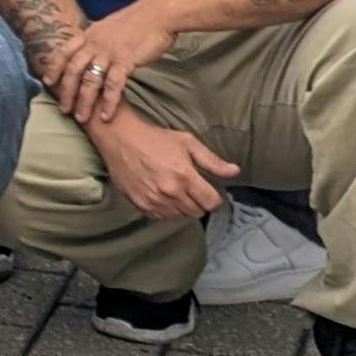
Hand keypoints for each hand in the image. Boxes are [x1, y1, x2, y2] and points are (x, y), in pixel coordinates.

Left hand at [42, 1, 177, 124]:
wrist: (159, 13)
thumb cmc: (138, 21)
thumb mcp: (109, 26)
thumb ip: (97, 38)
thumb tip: (89, 47)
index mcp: (89, 34)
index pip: (64, 51)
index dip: (53, 67)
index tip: (47, 82)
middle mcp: (94, 43)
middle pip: (73, 70)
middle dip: (66, 91)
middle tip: (63, 109)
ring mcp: (109, 52)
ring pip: (90, 80)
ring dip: (84, 101)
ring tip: (82, 117)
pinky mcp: (126, 60)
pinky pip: (113, 84)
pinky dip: (108, 101)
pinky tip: (107, 115)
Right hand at [88, 115, 240, 221]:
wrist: (120, 139)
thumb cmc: (154, 139)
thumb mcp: (187, 143)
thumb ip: (212, 160)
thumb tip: (235, 171)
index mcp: (185, 176)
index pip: (212, 202)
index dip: (214, 198)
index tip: (209, 191)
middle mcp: (170, 191)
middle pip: (197, 211)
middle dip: (198, 201)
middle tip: (191, 189)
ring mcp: (154, 200)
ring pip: (180, 216)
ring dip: (182, 207)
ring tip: (176, 191)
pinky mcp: (141, 204)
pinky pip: (162, 217)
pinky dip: (166, 209)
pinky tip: (162, 195)